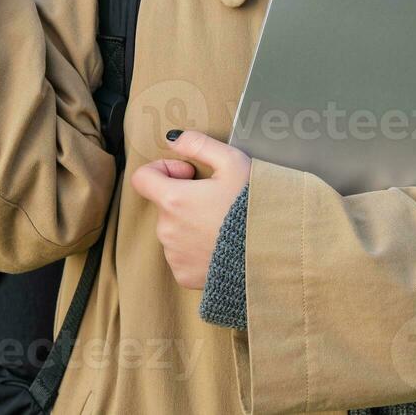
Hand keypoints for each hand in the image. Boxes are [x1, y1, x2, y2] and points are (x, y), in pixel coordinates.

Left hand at [130, 130, 251, 289]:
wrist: (272, 251)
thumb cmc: (252, 205)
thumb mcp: (232, 162)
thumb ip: (198, 144)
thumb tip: (174, 139)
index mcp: (174, 200)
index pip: (143, 178)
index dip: (163, 169)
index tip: (188, 173)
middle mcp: (167, 229)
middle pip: (165, 204)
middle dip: (185, 198)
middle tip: (217, 200)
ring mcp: (174, 255)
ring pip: (174, 230)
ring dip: (191, 224)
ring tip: (222, 224)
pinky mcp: (185, 275)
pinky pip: (182, 256)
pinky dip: (196, 249)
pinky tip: (220, 245)